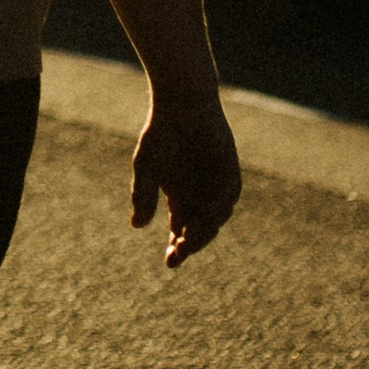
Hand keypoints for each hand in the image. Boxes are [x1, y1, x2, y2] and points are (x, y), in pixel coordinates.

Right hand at [130, 94, 241, 267]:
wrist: (182, 104)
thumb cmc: (161, 134)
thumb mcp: (146, 167)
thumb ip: (143, 195)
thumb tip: (137, 226)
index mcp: (180, 200)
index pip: (181, 234)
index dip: (177, 250)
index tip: (170, 263)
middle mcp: (201, 198)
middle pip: (200, 231)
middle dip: (190, 245)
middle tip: (180, 253)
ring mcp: (217, 187)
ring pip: (216, 219)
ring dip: (205, 230)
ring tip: (191, 238)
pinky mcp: (230, 173)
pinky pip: (228, 197)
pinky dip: (219, 208)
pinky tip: (209, 215)